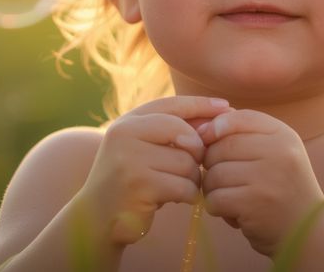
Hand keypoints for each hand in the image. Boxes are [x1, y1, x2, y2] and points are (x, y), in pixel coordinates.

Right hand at [77, 96, 232, 244]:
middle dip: (197, 153)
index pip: (172, 105)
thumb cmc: (129, 180)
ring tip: (179, 185)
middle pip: (186, 135)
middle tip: (193, 167)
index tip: (227, 107)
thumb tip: (219, 113)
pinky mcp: (140, 186)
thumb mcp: (144, 147)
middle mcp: (125, 134)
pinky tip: (176, 198)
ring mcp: (130, 159)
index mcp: (128, 121)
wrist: (97, 218)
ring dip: (192, 179)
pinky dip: (188, 195)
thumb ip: (173, 130)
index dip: (201, 104)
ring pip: (187, 163)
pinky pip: (184, 187)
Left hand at [197, 109, 323, 256]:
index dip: (216, 127)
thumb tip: (203, 126)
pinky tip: (231, 212)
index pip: (240, 118)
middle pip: (220, 147)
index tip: (208, 139)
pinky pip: (215, 199)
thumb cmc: (282, 189)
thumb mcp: (275, 153)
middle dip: (210, 163)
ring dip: (212, 189)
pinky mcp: (254, 204)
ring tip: (229, 196)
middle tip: (222, 178)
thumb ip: (245, 135)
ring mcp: (268, 178)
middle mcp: (279, 152)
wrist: (306, 232)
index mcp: (284, 135)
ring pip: (214, 174)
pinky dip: (216, 207)